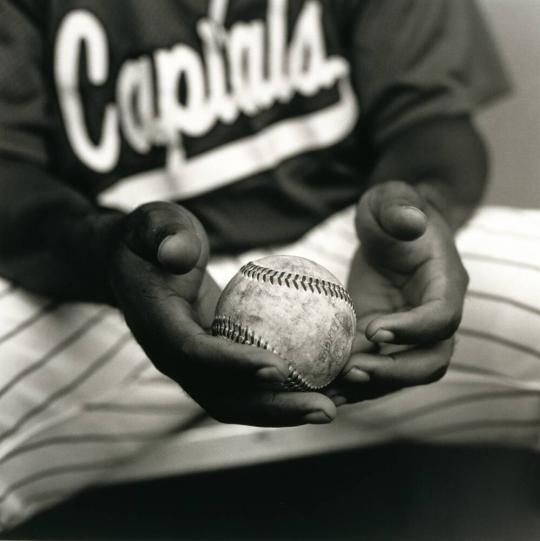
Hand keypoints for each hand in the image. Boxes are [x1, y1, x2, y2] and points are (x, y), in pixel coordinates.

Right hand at [109, 202, 335, 426]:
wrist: (138, 266)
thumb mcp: (153, 224)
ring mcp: (195, 366)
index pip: (195, 354)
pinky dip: (285, 389)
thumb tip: (177, 254)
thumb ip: (163, 234)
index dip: (234, 365)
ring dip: (287, 409)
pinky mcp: (214, 362)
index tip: (280, 367)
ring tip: (336, 405)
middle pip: (224, 397)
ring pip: (240, 400)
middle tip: (326, 408)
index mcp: (158, 328)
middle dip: (274, 409)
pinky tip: (325, 380)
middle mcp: (175, 359)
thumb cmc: (151, 240)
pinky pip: (249, 382)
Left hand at [327, 181, 467, 404]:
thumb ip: (401, 206)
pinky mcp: (381, 339)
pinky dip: (353, 385)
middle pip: (431, 360)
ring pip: (403, 375)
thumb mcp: (392, 198)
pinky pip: (375, 369)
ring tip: (332, 391)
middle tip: (352, 369)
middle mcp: (432, 315)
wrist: (389, 232)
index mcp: (445, 283)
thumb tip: (411, 222)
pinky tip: (322, 391)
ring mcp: (408, 333)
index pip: (442, 317)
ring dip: (371, 387)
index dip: (414, 330)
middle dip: (395, 372)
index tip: (375, 329)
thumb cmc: (392, 212)